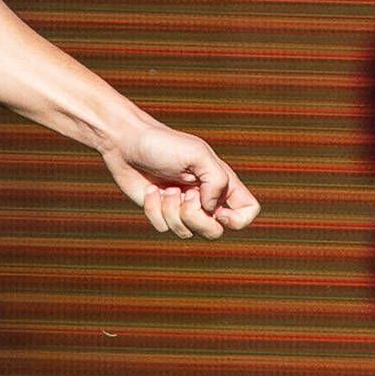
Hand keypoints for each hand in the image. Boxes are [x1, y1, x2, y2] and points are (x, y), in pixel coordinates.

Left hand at [100, 121, 259, 239]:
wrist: (126, 143)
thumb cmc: (163, 144)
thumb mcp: (197, 154)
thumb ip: (216, 180)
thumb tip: (212, 209)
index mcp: (222, 182)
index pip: (248, 211)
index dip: (238, 220)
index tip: (218, 210)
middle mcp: (205, 198)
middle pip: (215, 231)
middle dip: (195, 217)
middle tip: (184, 194)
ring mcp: (182, 207)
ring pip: (187, 232)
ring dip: (172, 211)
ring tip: (165, 188)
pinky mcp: (160, 212)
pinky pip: (163, 228)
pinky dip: (154, 210)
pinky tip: (150, 191)